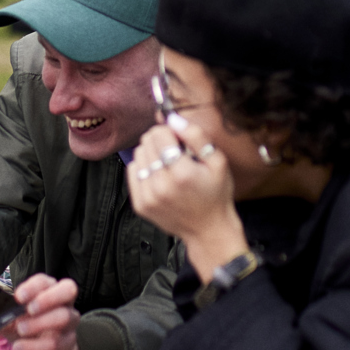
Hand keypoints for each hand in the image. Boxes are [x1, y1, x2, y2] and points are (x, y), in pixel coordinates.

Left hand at [6, 274, 80, 349]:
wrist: (48, 349)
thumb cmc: (29, 325)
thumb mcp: (10, 322)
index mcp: (47, 289)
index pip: (45, 280)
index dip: (33, 286)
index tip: (18, 296)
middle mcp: (63, 301)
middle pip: (68, 289)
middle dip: (47, 298)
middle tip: (29, 309)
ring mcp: (69, 321)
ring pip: (64, 317)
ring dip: (40, 324)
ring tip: (20, 330)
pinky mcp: (68, 342)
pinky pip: (56, 342)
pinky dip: (35, 346)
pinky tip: (20, 346)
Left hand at [127, 115, 244, 276]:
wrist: (208, 230)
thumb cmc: (216, 195)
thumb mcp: (217, 161)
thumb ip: (196, 136)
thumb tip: (173, 119)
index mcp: (182, 173)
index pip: (159, 134)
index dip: (169, 130)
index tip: (178, 138)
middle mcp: (162, 186)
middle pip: (146, 142)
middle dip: (160, 141)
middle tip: (175, 152)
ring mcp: (148, 197)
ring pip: (138, 155)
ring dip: (151, 154)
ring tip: (167, 165)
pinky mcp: (140, 204)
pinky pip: (132, 172)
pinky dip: (144, 169)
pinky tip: (159, 175)